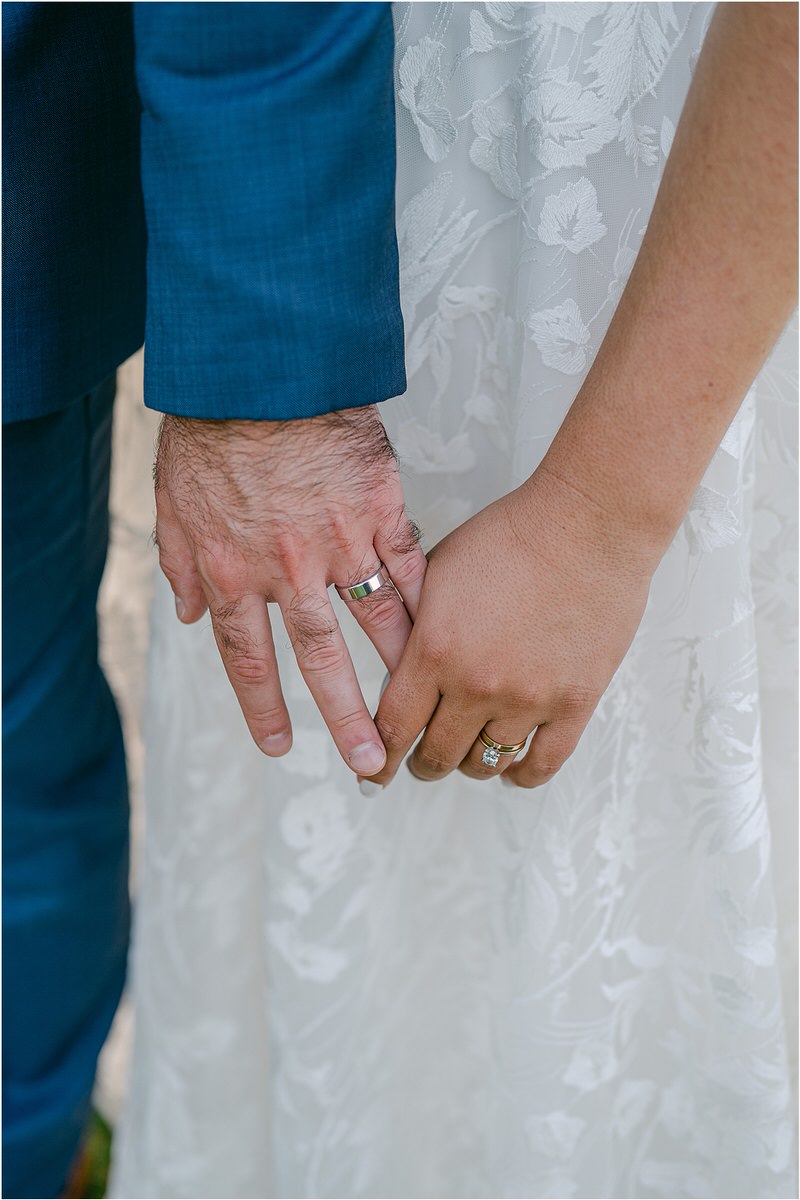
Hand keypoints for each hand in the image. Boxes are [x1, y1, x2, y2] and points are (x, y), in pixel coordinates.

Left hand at [154, 407, 425, 775]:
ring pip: (374, 619)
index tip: (281, 746)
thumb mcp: (171, 500)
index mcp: (230, 571)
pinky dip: (425, 600)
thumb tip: (183, 613)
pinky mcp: (378, 506)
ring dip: (398, 670)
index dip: (264, 707)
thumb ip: (177, 562)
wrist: (258, 369)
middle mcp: (286, 569)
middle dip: (345, 715)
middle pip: (320, 658)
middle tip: (369, 762)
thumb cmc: (210, 427)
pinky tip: (442, 631)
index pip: (248, 658)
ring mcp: (338, 540)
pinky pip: (407, 564)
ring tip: (420, 710)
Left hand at [369, 465, 656, 788]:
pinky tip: (511, 769)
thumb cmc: (513, 535)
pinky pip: (542, 763)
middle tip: (420, 761)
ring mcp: (528, 698)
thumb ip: (411, 625)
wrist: (588, 523)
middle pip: (436, 754)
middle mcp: (477, 684)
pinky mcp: (575, 702)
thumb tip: (394, 670)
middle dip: (422, 763)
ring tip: (467, 753)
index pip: (393, 727)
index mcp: (435, 650)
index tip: (374, 770)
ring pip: (485, 764)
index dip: (379, 756)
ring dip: (469, 764)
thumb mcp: (437, 572)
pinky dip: (521, 774)